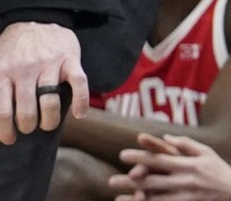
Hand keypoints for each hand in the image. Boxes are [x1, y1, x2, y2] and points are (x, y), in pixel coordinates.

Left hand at [0, 21, 88, 144]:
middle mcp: (23, 68)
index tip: (9, 138)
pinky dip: (81, 103)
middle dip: (28, 126)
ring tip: (46, 122)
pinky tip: (77, 114)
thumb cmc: (7, 54)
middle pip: (27, 112)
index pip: (1, 112)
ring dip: (49, 121)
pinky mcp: (69, 61)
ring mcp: (47, 64)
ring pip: (50, 103)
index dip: (5, 132)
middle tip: (27, 125)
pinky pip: (79, 85)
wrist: (32, 20)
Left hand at [110, 133, 230, 200]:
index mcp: (187, 165)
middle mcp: (186, 181)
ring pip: (158, 199)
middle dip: (131, 182)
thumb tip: (164, 137)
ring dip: (137, 199)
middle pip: (154, 181)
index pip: (159, 160)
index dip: (140, 157)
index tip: (122, 155)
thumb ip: (184, 144)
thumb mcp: (205, 153)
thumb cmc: (219, 170)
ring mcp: (188, 197)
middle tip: (111, 181)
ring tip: (118, 199)